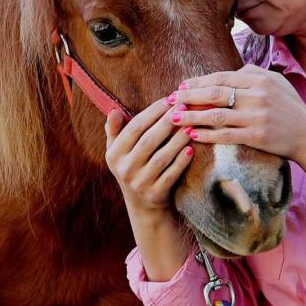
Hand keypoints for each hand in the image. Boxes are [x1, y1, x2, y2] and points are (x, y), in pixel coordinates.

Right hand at [104, 98, 194, 218]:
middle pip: (148, 140)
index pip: (134, 127)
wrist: (143, 206)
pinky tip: (191, 149)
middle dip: (167, 122)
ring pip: (161, 157)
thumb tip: (113, 110)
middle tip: (184, 107)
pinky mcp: (154, 195)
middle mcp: (124, 169)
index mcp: (114, 154)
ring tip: (191, 125)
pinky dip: (181, 162)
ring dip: (177, 140)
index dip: (153, 112)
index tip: (169, 99)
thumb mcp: (118, 151)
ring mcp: (139, 183)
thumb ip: (115, 129)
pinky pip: (170, 175)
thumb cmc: (133, 167)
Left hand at [170, 64, 305, 163]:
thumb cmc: (290, 108)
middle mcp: (257, 95)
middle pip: (214, 93)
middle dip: (189, 96)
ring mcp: (256, 116)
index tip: (182, 86)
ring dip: (192, 116)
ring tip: (174, 118)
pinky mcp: (256, 136)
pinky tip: (192, 135)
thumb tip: (233, 71)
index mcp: (260, 79)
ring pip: (216, 115)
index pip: (222, 77)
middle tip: (171, 99)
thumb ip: (254, 73)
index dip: (199, 82)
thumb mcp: (277, 82)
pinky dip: (207, 134)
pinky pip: (225, 134)